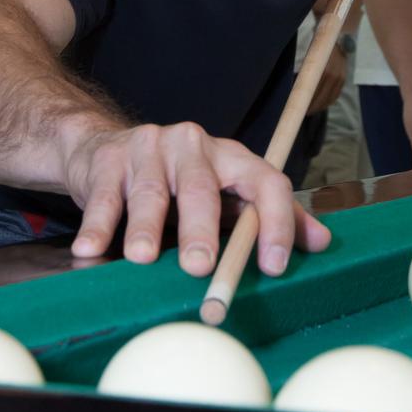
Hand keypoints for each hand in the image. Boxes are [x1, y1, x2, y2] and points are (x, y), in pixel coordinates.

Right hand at [63, 121, 331, 277]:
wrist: (107, 147)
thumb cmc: (177, 184)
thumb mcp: (226, 194)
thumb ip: (269, 218)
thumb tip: (323, 243)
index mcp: (231, 155)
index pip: (266, 180)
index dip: (277, 222)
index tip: (275, 265)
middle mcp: (192, 144)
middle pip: (201, 187)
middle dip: (201, 228)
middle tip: (200, 266)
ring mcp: (148, 148)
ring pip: (149, 192)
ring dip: (144, 228)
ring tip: (141, 258)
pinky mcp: (109, 159)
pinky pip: (105, 197)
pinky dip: (97, 226)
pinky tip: (89, 250)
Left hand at [306, 44, 346, 113]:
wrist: (337, 38)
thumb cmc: (318, 47)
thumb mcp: (309, 57)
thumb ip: (305, 73)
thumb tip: (296, 88)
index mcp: (323, 71)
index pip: (314, 93)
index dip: (308, 104)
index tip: (300, 110)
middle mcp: (333, 76)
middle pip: (322, 99)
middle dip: (312, 107)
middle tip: (304, 112)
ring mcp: (340, 79)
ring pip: (329, 99)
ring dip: (320, 106)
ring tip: (311, 110)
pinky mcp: (343, 80)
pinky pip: (335, 95)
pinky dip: (328, 102)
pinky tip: (322, 104)